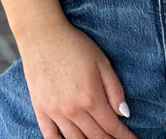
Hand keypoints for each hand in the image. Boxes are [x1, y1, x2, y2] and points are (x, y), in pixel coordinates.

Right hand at [19, 20, 136, 138]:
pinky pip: (51, 137)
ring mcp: (55, 112)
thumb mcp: (101, 61)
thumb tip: (125, 114)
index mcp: (91, 97)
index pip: (112, 126)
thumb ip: (114, 89)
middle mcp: (73, 110)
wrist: (42, 35)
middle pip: (95, 136)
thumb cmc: (74, 45)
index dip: (124, 136)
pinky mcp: (40, 110)